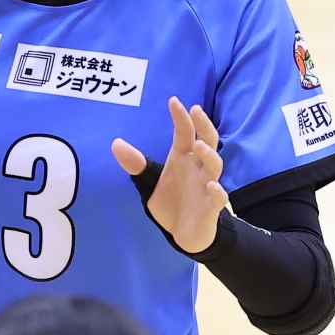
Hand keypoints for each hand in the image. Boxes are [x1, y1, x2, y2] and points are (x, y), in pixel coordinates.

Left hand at [113, 98, 225, 253]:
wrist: (183, 233)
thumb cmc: (170, 202)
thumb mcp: (148, 182)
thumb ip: (135, 164)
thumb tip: (115, 143)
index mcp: (183, 157)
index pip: (185, 132)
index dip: (181, 117)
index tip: (173, 100)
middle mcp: (198, 167)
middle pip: (207, 141)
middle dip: (203, 126)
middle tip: (196, 110)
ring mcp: (206, 186)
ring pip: (214, 166)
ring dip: (208, 155)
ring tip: (198, 144)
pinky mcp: (211, 207)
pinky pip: (218, 198)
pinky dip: (217, 191)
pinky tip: (211, 186)